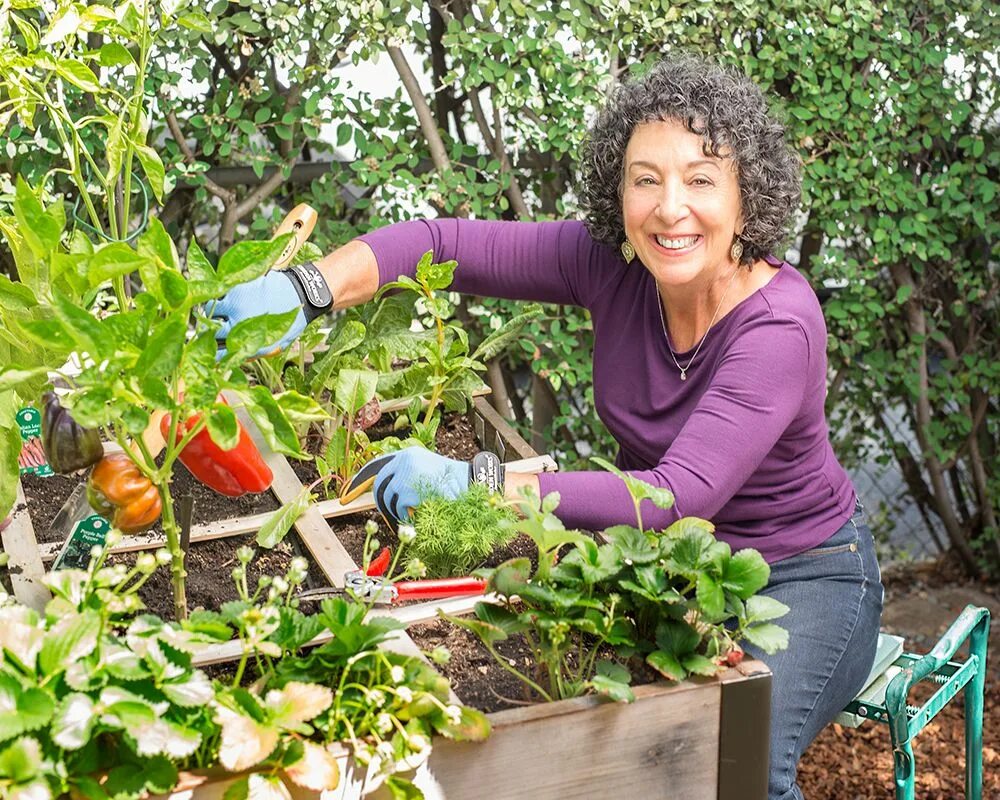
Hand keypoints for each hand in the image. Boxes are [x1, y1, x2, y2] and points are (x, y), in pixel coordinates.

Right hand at [208, 270, 306, 358]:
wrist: (300, 294)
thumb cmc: (292, 320)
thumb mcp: (276, 343)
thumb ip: (256, 350)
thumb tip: (239, 355)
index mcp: (249, 340)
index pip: (220, 352)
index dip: (214, 353)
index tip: (211, 351)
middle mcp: (238, 323)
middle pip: (211, 329)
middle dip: (209, 331)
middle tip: (213, 330)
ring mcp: (236, 304)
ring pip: (211, 308)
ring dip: (213, 310)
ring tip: (219, 311)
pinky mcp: (238, 287)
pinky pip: (222, 292)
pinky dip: (223, 296)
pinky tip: (231, 298)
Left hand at [357, 447, 504, 526]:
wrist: (473, 486)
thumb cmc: (454, 484)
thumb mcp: (427, 473)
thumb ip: (405, 476)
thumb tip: (383, 493)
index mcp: (407, 454)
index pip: (376, 466)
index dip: (358, 482)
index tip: (343, 496)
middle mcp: (403, 461)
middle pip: (380, 487)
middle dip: (382, 505)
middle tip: (390, 516)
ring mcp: (404, 475)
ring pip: (388, 501)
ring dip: (399, 513)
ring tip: (418, 512)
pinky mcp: (407, 491)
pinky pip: (400, 511)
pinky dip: (409, 518)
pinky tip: (425, 513)